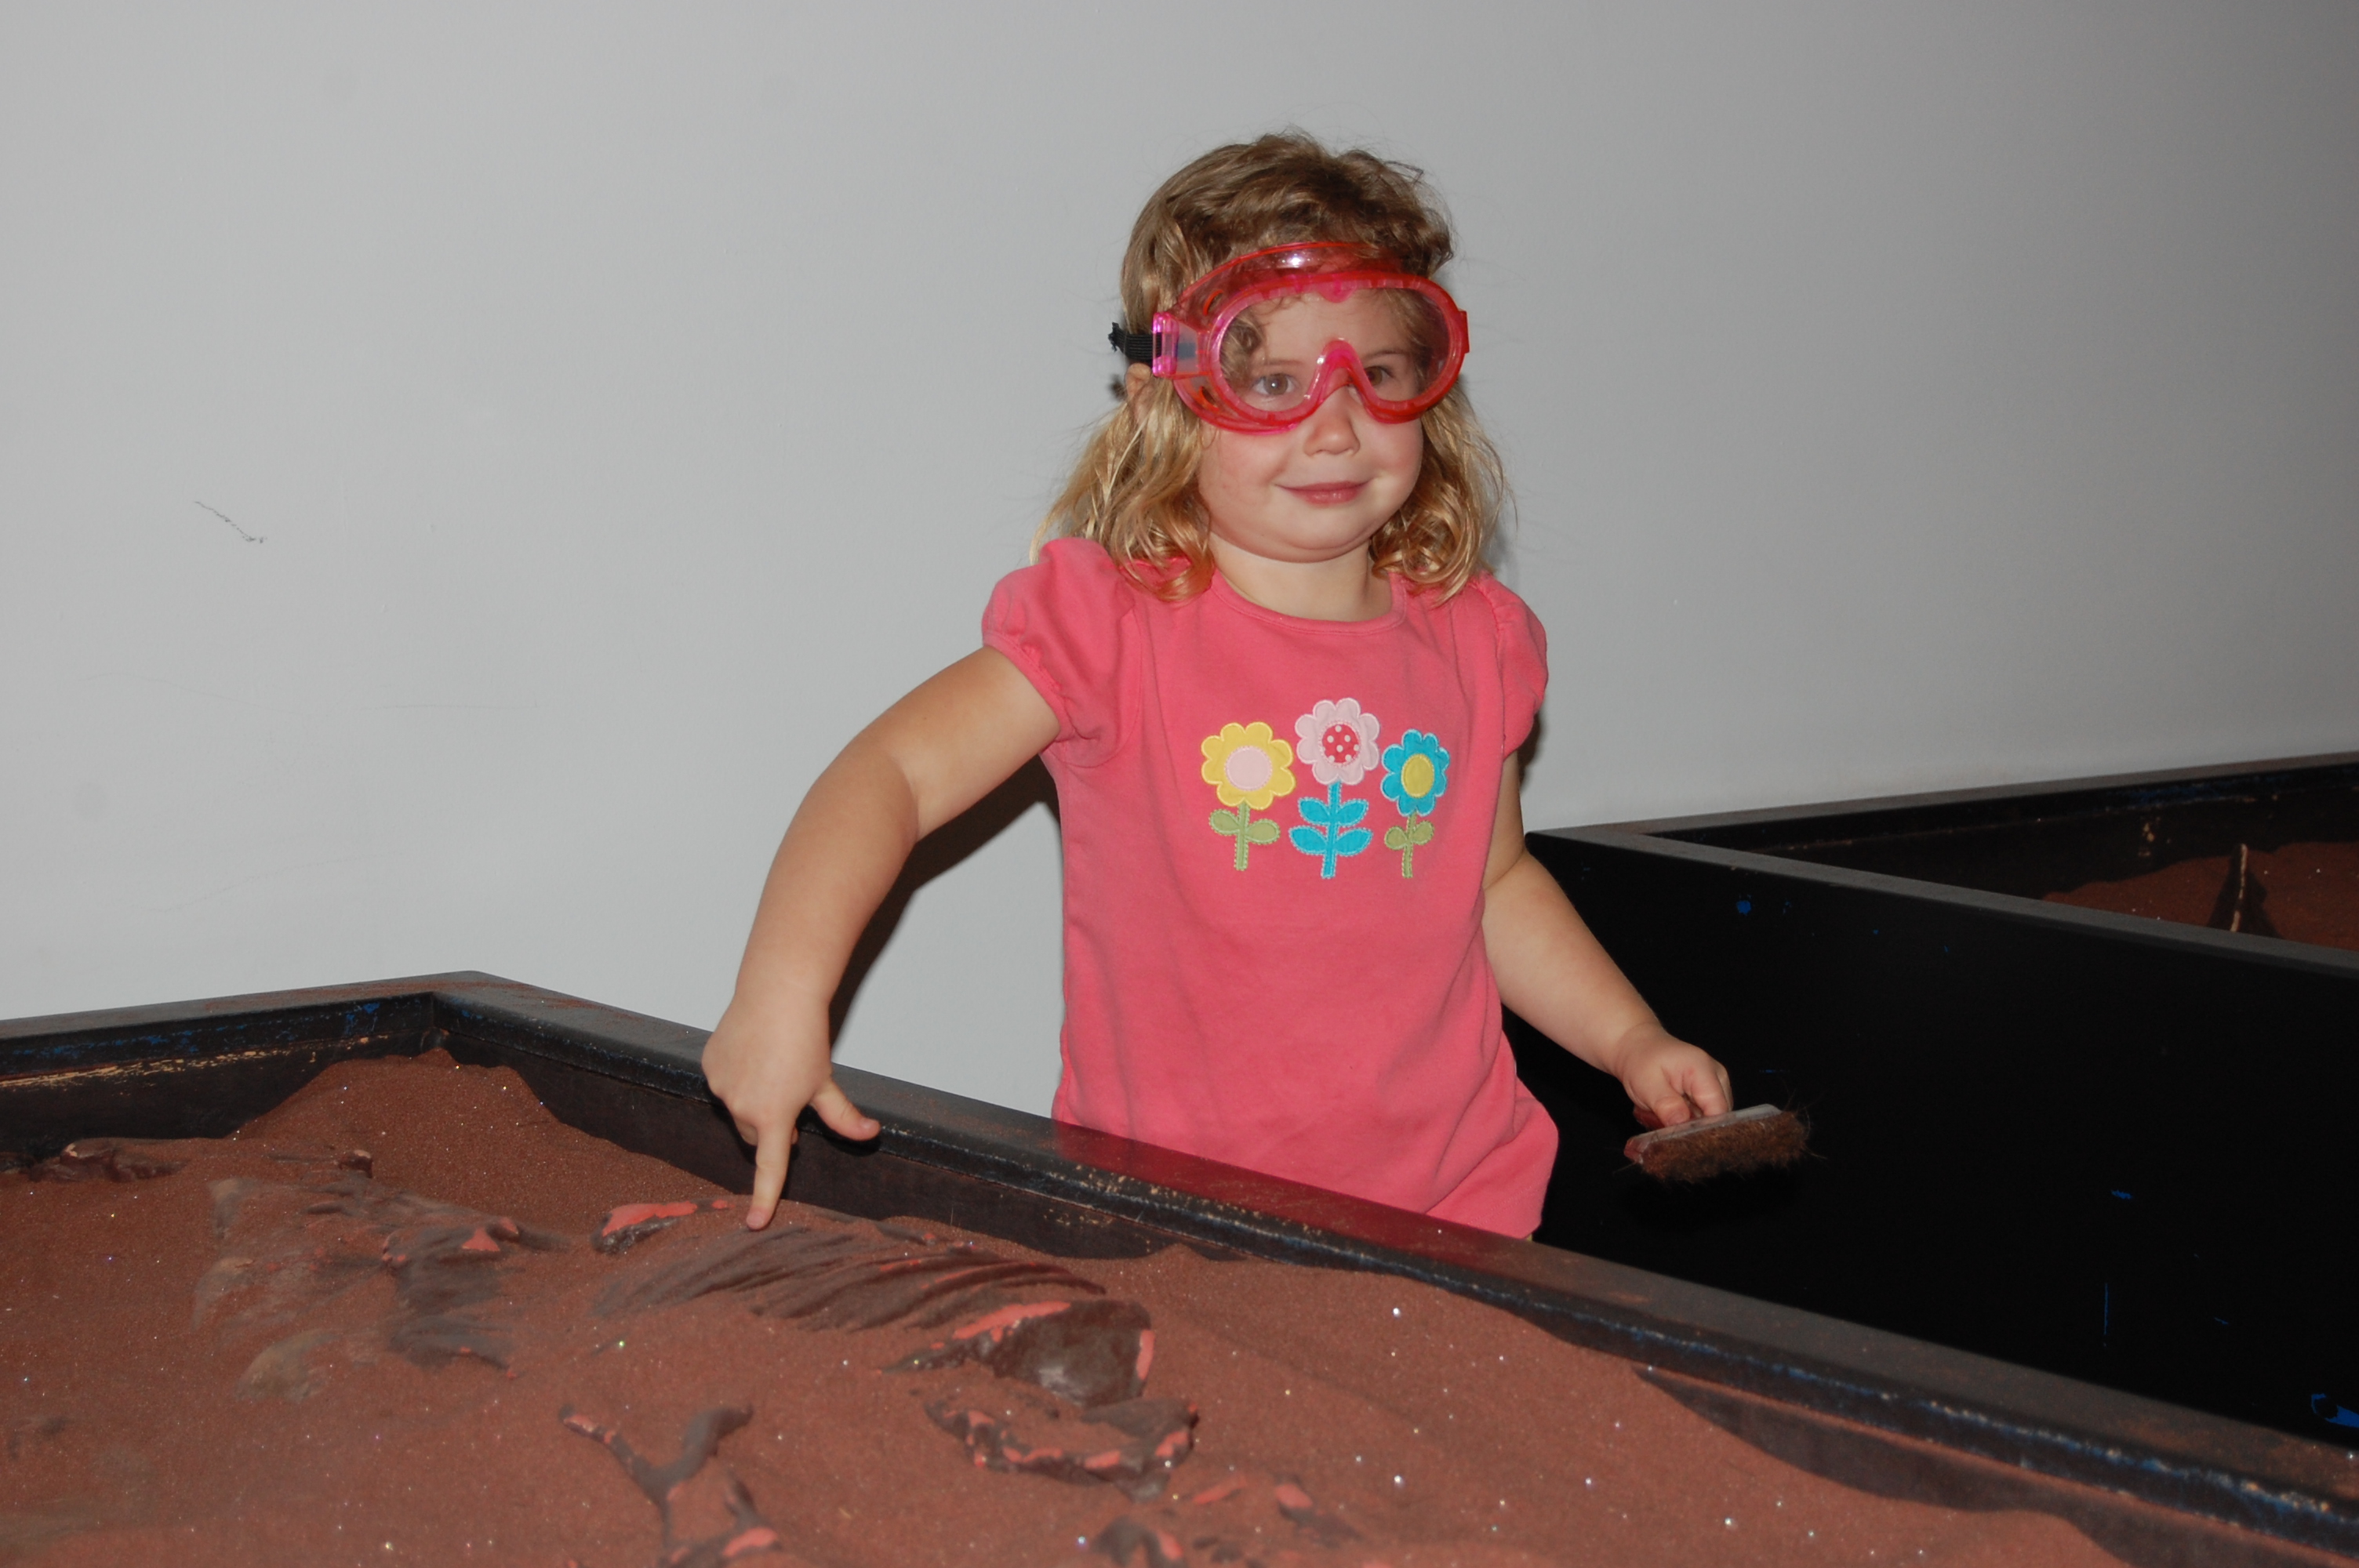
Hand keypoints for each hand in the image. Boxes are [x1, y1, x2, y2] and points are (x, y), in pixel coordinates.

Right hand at [700, 995, 878, 1229]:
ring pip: (738, 1110)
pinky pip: (724, 1084)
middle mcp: (741, 1106)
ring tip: (772, 1066)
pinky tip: (754, 1053)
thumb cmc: (805, 1038)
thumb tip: (871, 1135)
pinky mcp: (709, 1067)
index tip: (756, 1223)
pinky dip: (738, 1077)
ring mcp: (721, 1087)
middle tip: (790, 1099)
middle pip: (756, 1134)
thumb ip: (844, 1117)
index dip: (765, 1198)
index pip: (770, 1167)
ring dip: (754, 1101)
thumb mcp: (826, 1082)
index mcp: (774, 1116)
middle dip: (772, 1126)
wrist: (777, 993)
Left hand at [1609, 1023, 1733, 1130]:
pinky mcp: (1707, 1096)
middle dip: (1686, 1127)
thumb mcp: (1646, 1084)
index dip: (1701, 1129)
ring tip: (1657, 1111)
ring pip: (1705, 1122)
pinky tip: (1663, 1110)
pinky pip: (1699, 1119)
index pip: (1718, 1112)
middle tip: (1657, 1117)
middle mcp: (1717, 1078)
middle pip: (1714, 1119)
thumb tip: (1682, 1125)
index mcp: (1704, 1071)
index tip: (1678, 1135)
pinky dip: (1680, 1120)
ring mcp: (1714, 1087)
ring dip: (1680, 1124)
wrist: (1637, 1048)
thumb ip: (1667, 1105)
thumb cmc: (1641, 1060)